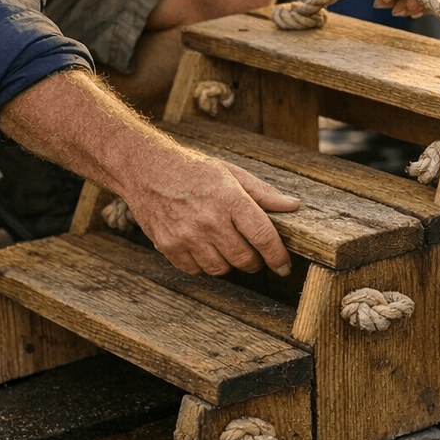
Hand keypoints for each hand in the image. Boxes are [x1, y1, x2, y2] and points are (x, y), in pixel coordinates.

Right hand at [123, 145, 300, 276]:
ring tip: (225, 247)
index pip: (263, 237)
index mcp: (230, 199)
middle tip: (253, 254)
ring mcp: (187, 235)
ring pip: (221, 269)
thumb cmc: (193, 169)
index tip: (284, 266)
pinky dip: (204, 265)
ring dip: (229, 263)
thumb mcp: (231, 172)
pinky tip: (203, 248)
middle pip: (244, 259)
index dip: (277, 256)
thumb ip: (263, 193)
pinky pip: (196, 270)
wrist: (146, 168)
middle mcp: (209, 220)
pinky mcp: (168, 245)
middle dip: (254, 261)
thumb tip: (293, 205)